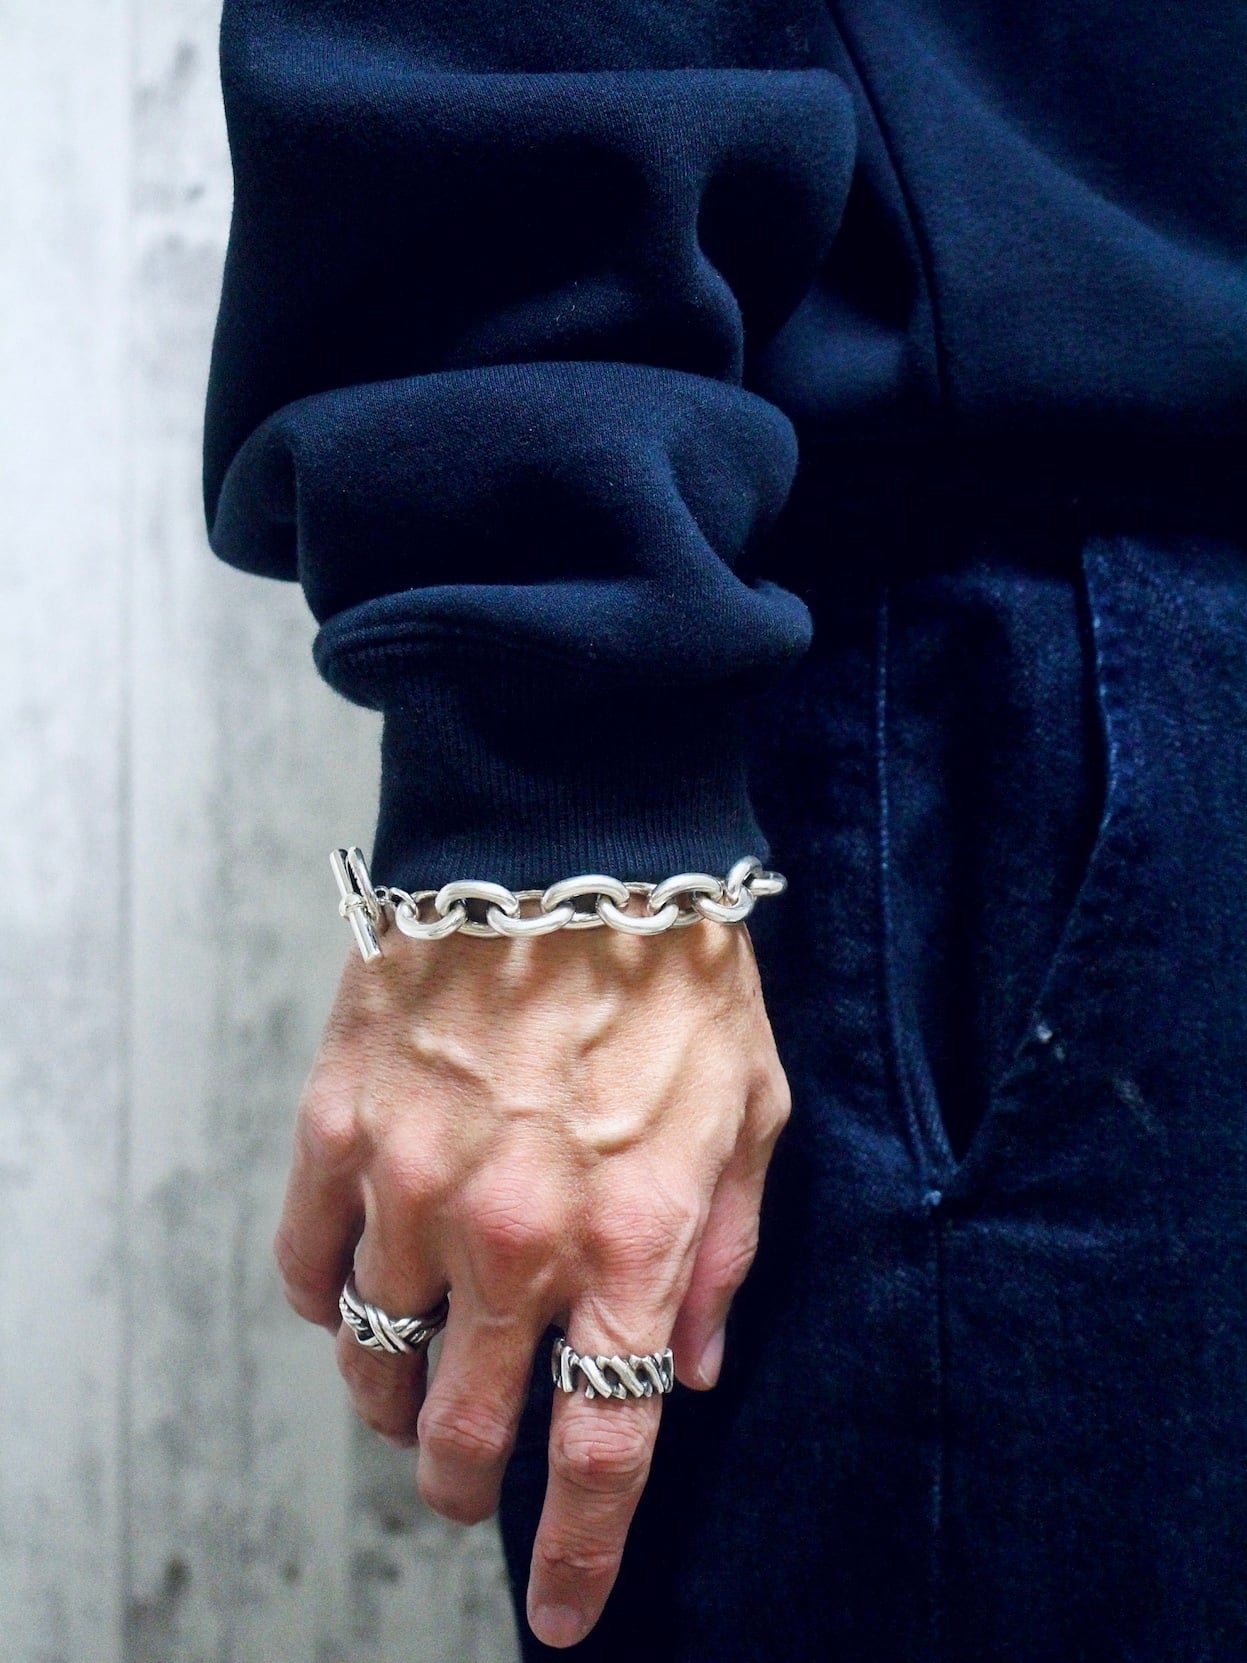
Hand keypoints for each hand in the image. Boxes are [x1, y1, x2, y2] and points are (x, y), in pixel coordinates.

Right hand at [274, 916, 790, 1648]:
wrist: (570, 837)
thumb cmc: (679, 969)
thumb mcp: (754, 1115)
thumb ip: (723, 1257)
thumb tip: (686, 1371)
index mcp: (630, 1242)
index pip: (599, 1452)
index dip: (576, 1558)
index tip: (560, 1616)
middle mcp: (512, 1235)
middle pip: (464, 1432)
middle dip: (467, 1481)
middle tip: (471, 1473)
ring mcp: (410, 1183)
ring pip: (371, 1358)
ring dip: (395, 1392)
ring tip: (417, 1377)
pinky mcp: (338, 1124)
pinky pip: (304, 1265)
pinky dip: (327, 1300)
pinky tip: (362, 1283)